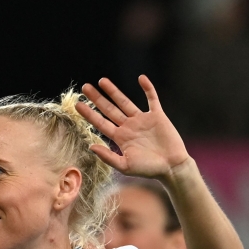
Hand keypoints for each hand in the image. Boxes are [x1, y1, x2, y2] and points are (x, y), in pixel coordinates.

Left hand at [75, 76, 189, 181]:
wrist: (172, 167)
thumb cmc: (148, 169)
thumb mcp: (125, 166)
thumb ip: (108, 157)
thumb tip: (90, 146)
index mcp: (120, 138)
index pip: (101, 123)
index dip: (89, 114)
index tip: (77, 104)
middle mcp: (129, 126)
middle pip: (109, 109)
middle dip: (97, 98)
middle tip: (85, 87)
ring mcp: (142, 120)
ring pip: (125, 102)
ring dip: (114, 91)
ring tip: (102, 81)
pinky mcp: (157, 116)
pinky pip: (152, 99)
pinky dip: (148, 88)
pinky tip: (141, 78)